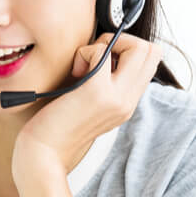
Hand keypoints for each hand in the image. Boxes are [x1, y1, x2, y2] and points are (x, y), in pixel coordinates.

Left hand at [11, 31, 163, 186]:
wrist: (43, 155)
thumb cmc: (56, 126)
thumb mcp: (90, 104)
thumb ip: (104, 83)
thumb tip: (104, 51)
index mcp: (128, 103)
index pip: (152, 60)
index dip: (129, 49)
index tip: (102, 61)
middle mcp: (128, 101)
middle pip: (152, 50)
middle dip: (123, 41)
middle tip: (95, 58)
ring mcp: (116, 98)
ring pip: (139, 47)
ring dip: (106, 44)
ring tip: (84, 65)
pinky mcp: (97, 93)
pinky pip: (102, 51)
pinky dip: (86, 51)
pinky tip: (74, 71)